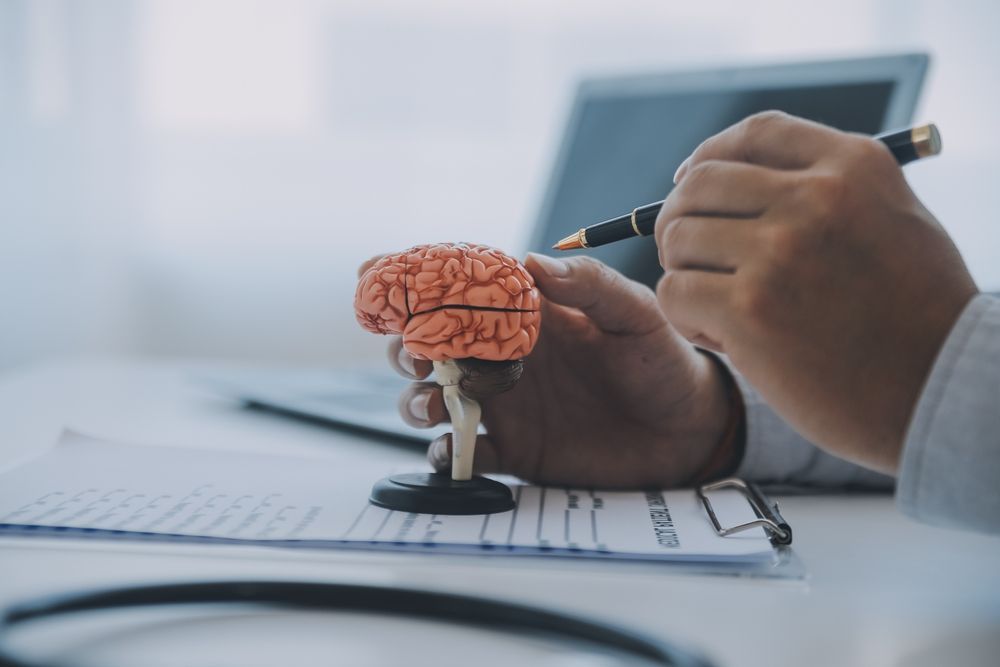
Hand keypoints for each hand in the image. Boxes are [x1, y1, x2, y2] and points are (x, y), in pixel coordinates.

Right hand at [375, 253, 733, 487]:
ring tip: (432, 404)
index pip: (460, 293)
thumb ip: (589, 286)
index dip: (417, 286)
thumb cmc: (662, 361)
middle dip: (406, 349)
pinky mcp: (513, 452)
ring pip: (435, 399)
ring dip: (417, 400)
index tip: (383, 282)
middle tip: (414, 356)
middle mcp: (504, 358)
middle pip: (431, 348)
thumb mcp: (635, 314)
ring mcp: (505, 406)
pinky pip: (463, 454)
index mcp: (526, 316)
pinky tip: (452, 452)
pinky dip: (445, 456)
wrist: (688, 431)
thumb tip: (532, 262)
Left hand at [656, 111, 977, 472]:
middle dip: (678, 218)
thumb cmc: (914, 314)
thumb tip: (732, 176)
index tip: (686, 180)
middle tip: (688, 256)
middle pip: (699, 184)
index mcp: (854, 166)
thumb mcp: (893, 220)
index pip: (755, 134)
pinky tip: (721, 337)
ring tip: (717, 307)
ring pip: (677, 239)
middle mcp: (815, 198)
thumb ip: (825, 189)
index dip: (707, 155)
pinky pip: (675, 293)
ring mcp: (779, 253)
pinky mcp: (750, 310)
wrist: (941, 391)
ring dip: (684, 273)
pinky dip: (686, 317)